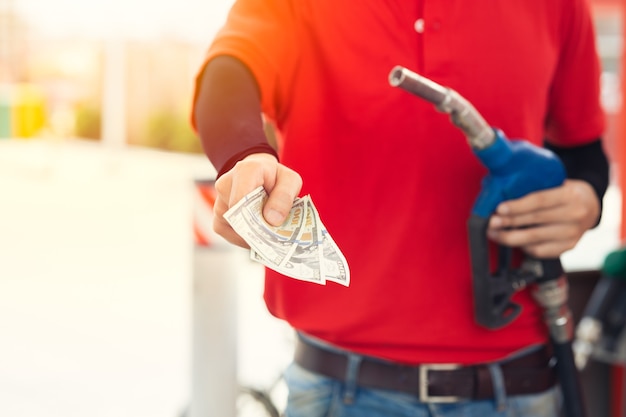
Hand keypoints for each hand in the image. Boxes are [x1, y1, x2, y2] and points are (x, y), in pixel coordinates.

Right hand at [213, 153, 302, 247]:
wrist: (261, 174)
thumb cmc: (275, 177)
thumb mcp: (290, 180)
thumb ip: (284, 196)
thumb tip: (272, 220)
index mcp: (245, 171)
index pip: (242, 199)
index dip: (255, 217)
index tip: (272, 223)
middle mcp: (225, 184)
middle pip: (238, 217)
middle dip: (258, 230)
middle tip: (275, 235)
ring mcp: (219, 203)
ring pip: (234, 229)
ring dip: (253, 235)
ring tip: (268, 229)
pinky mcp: (217, 219)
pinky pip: (230, 235)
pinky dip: (246, 239)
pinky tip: (257, 232)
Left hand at [486, 179, 600, 257]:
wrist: (591, 206)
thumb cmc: (564, 192)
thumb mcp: (556, 182)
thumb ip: (535, 186)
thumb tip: (500, 189)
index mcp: (571, 195)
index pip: (540, 201)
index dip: (518, 206)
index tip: (499, 209)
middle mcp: (575, 216)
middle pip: (535, 221)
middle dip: (509, 223)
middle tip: (491, 222)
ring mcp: (573, 234)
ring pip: (534, 239)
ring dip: (510, 238)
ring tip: (493, 233)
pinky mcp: (569, 247)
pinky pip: (540, 251)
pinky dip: (522, 247)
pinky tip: (511, 240)